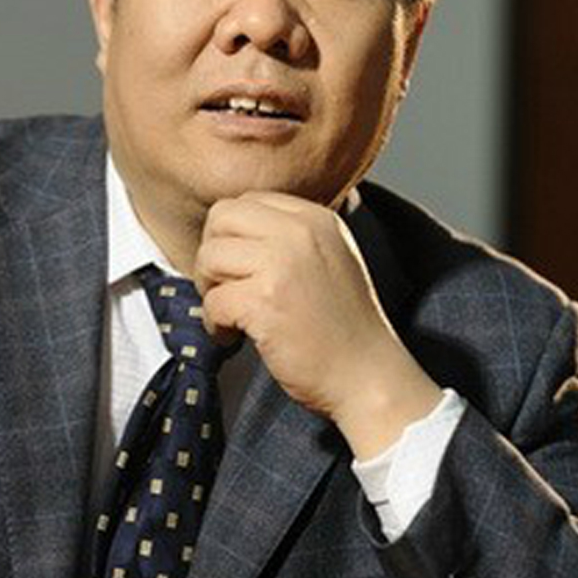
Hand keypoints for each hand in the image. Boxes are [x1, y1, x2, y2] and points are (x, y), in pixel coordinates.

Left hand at [193, 191, 440, 457]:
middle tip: (226, 288)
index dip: (232, 236)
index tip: (239, 268)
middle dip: (213, 254)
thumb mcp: (331, 258)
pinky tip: (237, 336)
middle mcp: (300, 231)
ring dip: (211, 290)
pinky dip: (216, 324)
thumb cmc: (346, 329)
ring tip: (233, 315)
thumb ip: (293, 237)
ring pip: (210, 256)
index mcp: (316, 218)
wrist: (367, 375)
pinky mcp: (265, 300)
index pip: (247, 201)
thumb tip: (235, 235)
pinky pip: (213, 301)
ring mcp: (282, 263)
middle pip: (221, 218)